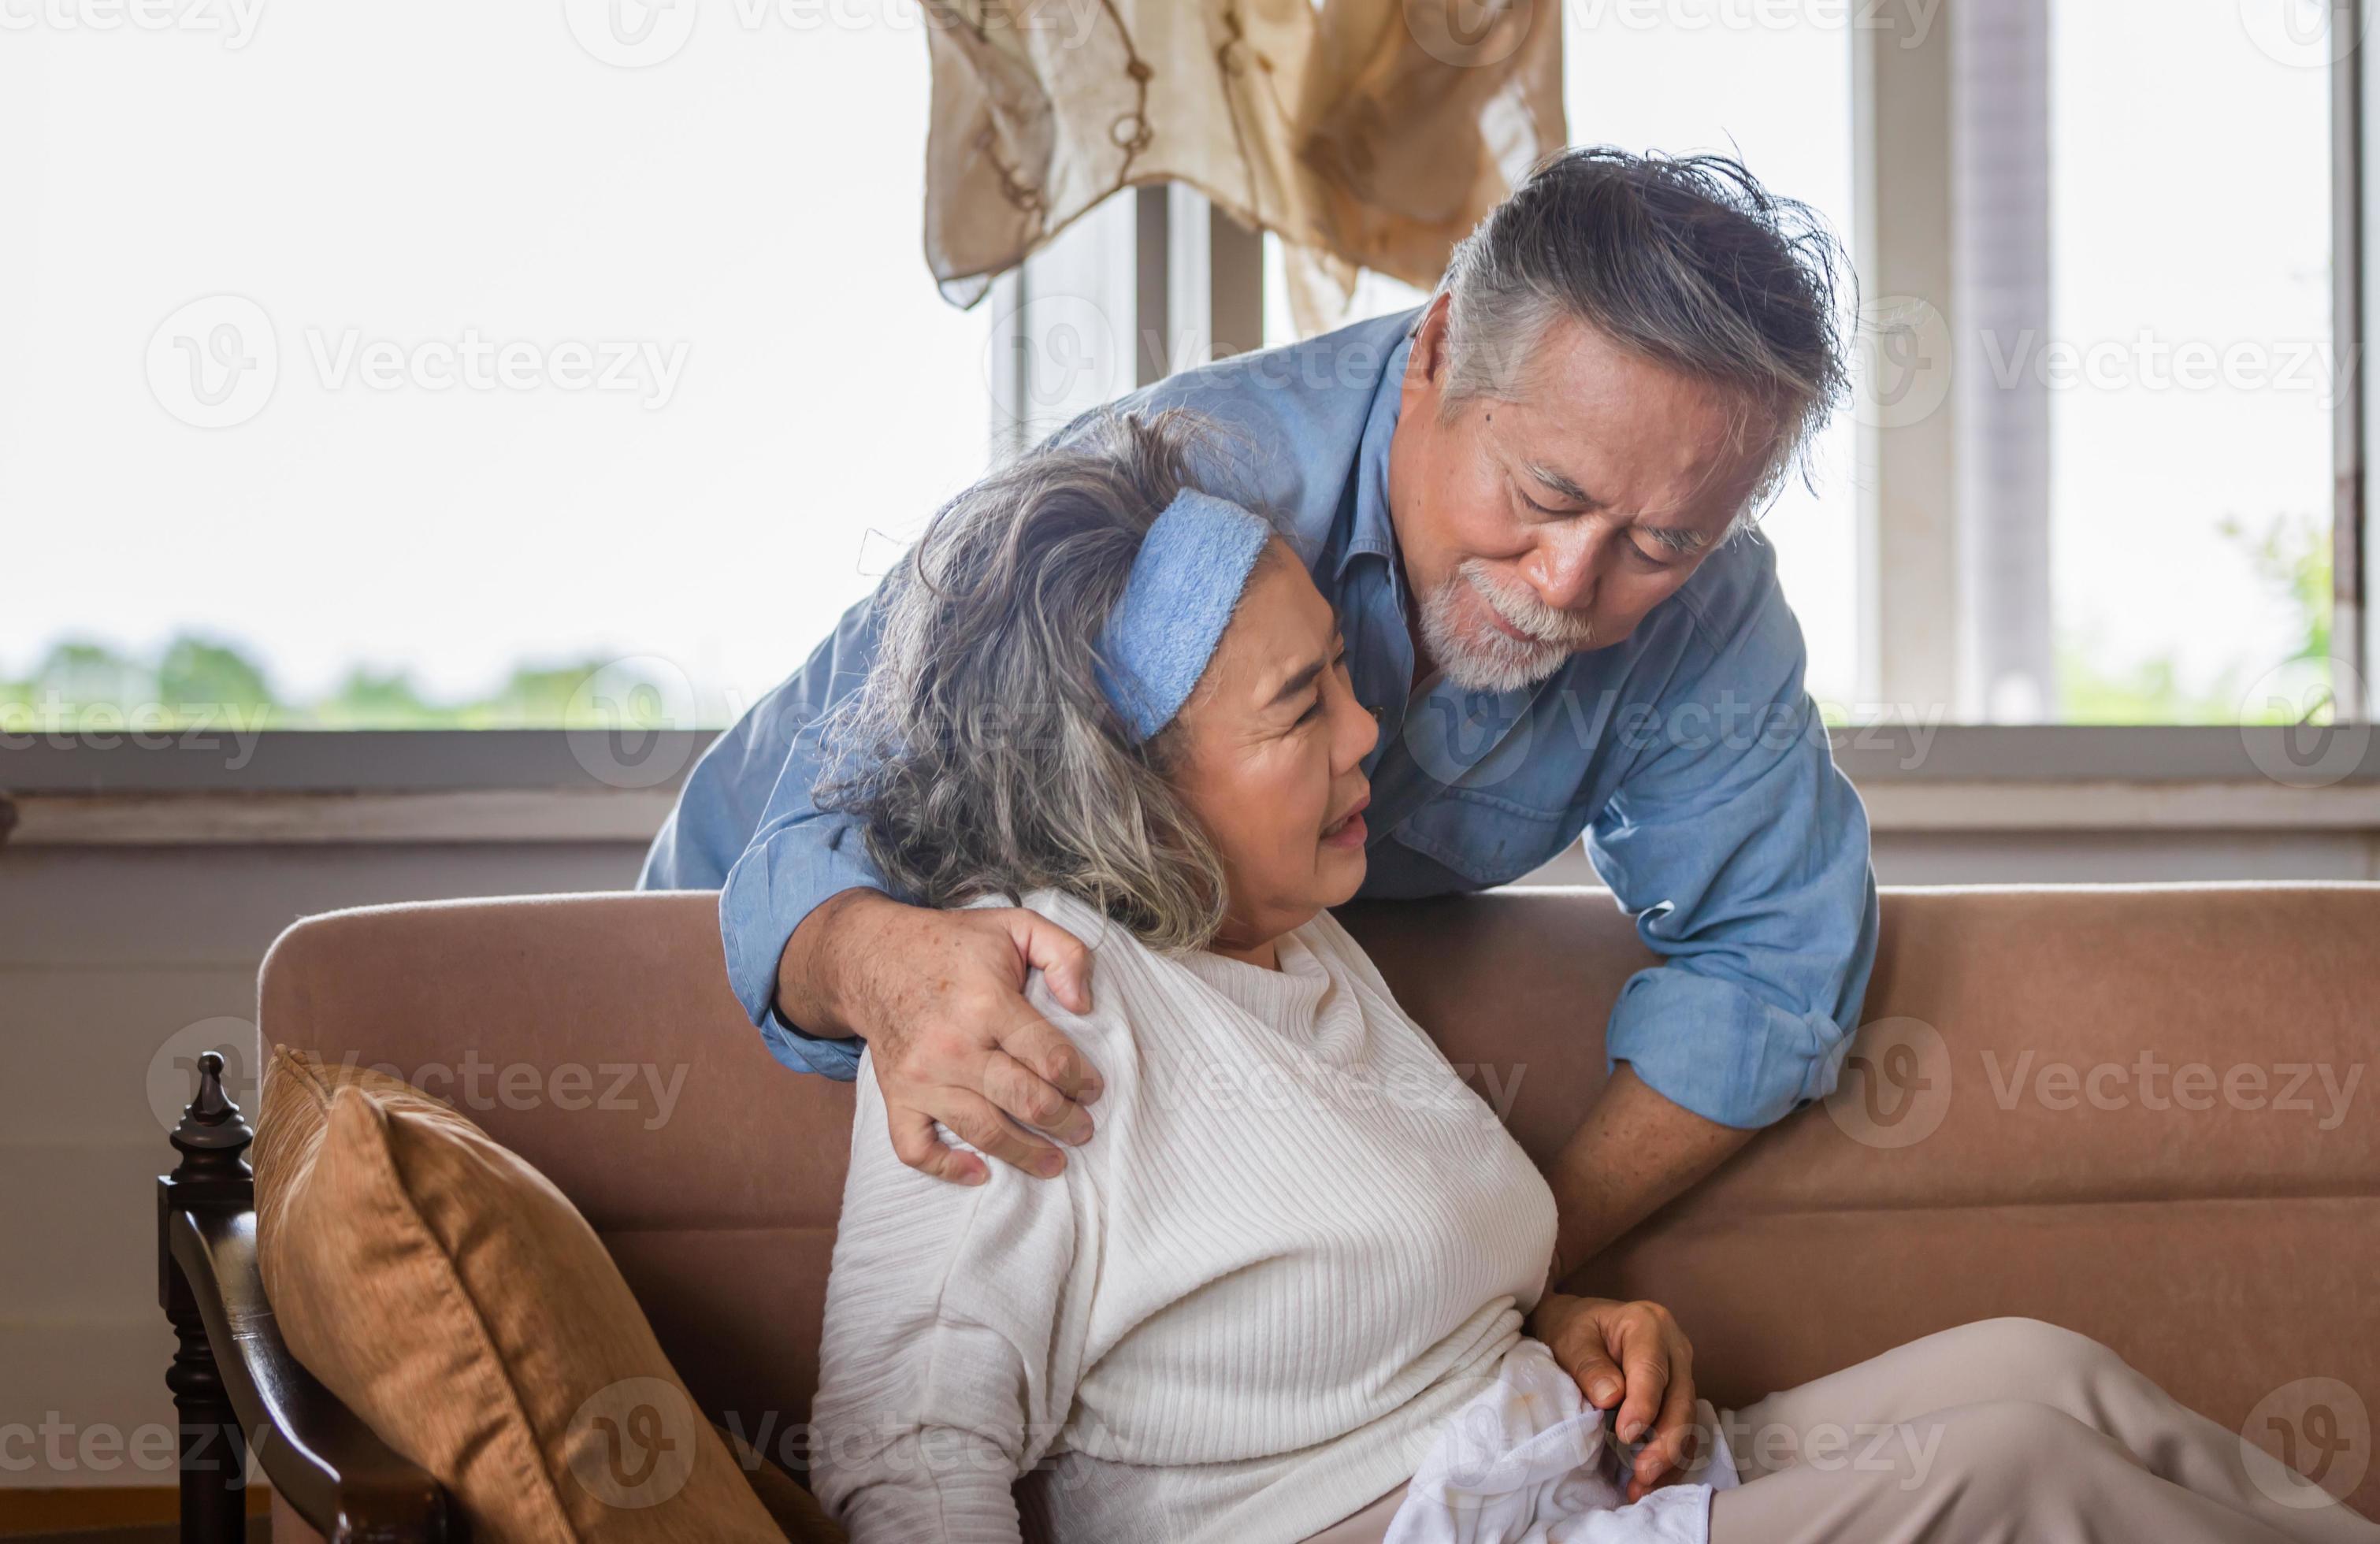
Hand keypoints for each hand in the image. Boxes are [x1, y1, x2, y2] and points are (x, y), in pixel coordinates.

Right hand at [781, 889, 1103, 1186]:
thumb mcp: (1016, 925)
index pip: (1049, 1057)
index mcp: (986, 1003)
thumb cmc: (952, 944)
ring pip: (982, 1131)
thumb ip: (1065, 952)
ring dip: (1025, 1154)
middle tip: (1084, 1129)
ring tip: (1054, 1162)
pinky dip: (946, 1168)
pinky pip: (915, 1147)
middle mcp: (953, 1045)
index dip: (1082, 1080)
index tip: (1094, 1088)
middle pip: (1024, 1100)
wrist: (872, 956)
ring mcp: (921, 1076)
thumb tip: (1084, 1004)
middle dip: (1065, 1122)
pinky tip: (979, 1172)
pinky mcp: (897, 1096)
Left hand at [1529, 1292, 1698, 1500]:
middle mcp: (1675, 1348)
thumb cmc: (1573, 1329)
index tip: (1626, 1435)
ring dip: (1670, 1458)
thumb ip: (1589, 1365)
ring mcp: (1681, 1374)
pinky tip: (1649, 1483)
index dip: (1644, 1405)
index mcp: (1649, 1324)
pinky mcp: (1678, 1397)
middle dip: (1666, 1441)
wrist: (1579, 1325)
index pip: (1652, 1369)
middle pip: (1681, 1399)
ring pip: (1687, 1420)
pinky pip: (1684, 1431)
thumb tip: (1611, 1397)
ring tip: (1642, 1487)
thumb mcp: (1570, 1339)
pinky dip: (1670, 1460)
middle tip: (1642, 1473)